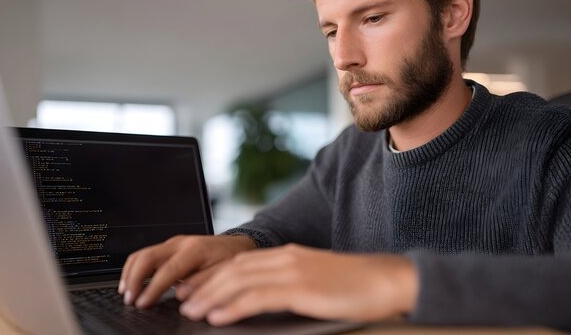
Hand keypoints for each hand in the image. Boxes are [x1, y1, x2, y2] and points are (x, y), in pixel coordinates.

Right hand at [118, 235, 256, 308]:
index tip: (142, 303)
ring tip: (126, 293)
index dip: (152, 288)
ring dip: (130, 274)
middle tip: (129, 299)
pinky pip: (145, 255)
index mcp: (195, 249)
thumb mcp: (223, 273)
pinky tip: (131, 284)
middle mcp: (180, 243)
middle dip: (134, 279)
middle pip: (148, 257)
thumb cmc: (230, 260)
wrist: (234, 246)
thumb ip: (202, 284)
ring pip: (142, 254)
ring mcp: (172, 244)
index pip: (168, 270)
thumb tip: (180, 295)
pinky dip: (134, 270)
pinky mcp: (167, 248)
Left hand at [179, 244, 417, 325]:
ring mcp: (292, 270)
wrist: (388, 280)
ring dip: (210, 297)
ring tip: (190, 311)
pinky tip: (217, 317)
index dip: (213, 275)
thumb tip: (264, 299)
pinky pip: (257, 297)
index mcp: (288, 254)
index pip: (239, 262)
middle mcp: (285, 257)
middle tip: (182, 301)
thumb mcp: (316, 280)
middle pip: (233, 269)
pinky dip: (232, 307)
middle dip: (204, 285)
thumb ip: (290, 283)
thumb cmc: (356, 286)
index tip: (194, 288)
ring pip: (238, 281)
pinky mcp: (300, 287)